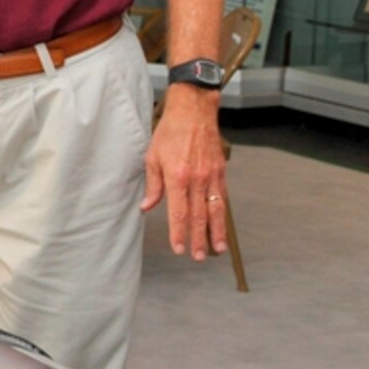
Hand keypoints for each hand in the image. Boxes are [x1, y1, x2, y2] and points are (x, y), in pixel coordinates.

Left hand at [140, 87, 227, 261]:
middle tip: (199, 257)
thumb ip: (152, 185)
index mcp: (177, 176)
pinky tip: (221, 226)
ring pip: (215, 210)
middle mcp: (197, 179)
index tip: (178, 248)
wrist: (194, 111)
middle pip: (199, 216)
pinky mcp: (221, 172)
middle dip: (199, 239)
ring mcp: (212, 176)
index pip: (179, 212)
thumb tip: (147, 207)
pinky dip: (222, 214)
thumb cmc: (169, 133)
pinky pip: (222, 197)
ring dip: (216, 232)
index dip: (179, 233)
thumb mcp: (152, 157)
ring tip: (217, 249)